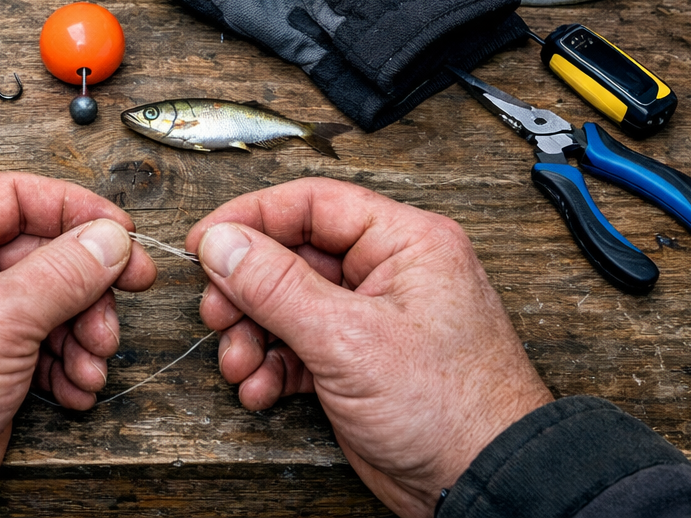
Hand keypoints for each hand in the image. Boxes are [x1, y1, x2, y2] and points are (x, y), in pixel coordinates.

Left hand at [0, 172, 156, 505]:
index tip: (121, 232)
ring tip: (92, 363)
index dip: (73, 209)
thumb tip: (107, 239)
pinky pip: (41, 345)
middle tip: (127, 296)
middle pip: (42, 254)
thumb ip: (62, 273)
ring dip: (82, 333)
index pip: (15, 198)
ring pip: (49, 303)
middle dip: (87, 286)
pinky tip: (75, 388)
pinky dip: (66, 365)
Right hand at [185, 178, 551, 517]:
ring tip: (238, 363)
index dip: (251, 219)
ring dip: (252, 335)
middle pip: (291, 257)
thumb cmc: (455, 411)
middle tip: (217, 313)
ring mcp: (372, 320)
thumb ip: (277, 286)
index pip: (312, 204)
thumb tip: (224, 243)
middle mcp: (388, 273)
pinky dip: (270, 366)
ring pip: (287, 305)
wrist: (486, 486)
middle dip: (246, 290)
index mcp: (404, 243)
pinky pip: (297, 347)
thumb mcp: (350, 339)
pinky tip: (260, 388)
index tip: (205, 242)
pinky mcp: (359, 362)